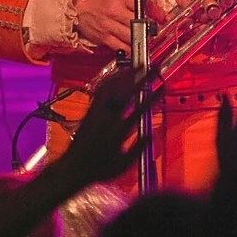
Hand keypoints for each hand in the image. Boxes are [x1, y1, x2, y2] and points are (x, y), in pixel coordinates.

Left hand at [58, 64, 158, 186]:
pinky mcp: (90, 110)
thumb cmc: (99, 169)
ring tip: (137, 67)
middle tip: (152, 69)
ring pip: (112, 88)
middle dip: (140, 79)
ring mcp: (97, 112)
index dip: (152, 97)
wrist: (73, 168)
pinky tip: (118, 75)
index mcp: (118, 131)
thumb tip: (153, 133)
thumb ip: (139, 147)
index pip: (139, 109)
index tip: (162, 88)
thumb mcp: (124, 164)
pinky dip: (112, 80)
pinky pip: (101, 91)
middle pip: (126, 93)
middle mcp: (107, 118)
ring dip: (125, 75)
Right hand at [75, 0, 163, 51]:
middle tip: (155, 27)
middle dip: (150, 25)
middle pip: (139, 21)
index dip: (154, 10)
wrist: (75, 4)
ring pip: (131, 35)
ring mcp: (109, 25)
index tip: (161, 15)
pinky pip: (121, 46)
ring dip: (141, 37)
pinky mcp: (104, 37)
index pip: (142, 3)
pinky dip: (129, 48)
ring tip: (146, 35)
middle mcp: (115, 11)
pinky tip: (134, 45)